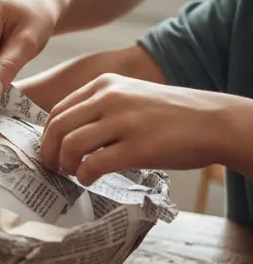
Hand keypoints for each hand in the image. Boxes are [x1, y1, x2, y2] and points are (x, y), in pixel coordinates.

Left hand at [39, 74, 236, 184]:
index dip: (47, 136)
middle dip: (49, 152)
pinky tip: (90, 180)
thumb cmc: (171, 115)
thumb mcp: (131, 96)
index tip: (50, 151)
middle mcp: (110, 97)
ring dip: (65, 165)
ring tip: (74, 173)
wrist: (215, 122)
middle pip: (58, 127)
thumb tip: (65, 136)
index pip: (58, 110)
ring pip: (71, 145)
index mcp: (105, 84)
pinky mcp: (138, 147)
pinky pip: (93, 164)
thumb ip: (99, 108)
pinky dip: (84, 176)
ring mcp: (124, 121)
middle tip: (53, 168)